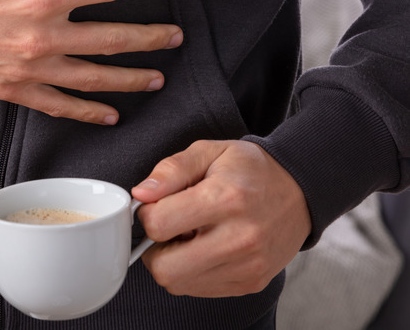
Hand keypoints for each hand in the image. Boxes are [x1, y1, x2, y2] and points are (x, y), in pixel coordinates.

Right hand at [0, 0, 181, 124]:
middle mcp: (42, 37)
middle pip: (111, 39)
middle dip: (149, 37)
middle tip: (176, 37)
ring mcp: (28, 69)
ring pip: (92, 78)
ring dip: (129, 78)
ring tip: (157, 78)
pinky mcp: (11, 89)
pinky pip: (58, 105)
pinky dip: (86, 113)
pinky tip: (110, 115)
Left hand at [131, 140, 311, 296]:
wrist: (300, 191)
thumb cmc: (250, 170)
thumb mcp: (209, 151)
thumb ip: (171, 170)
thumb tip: (141, 193)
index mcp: (225, 199)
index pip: (158, 224)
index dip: (147, 214)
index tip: (157, 206)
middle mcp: (239, 238)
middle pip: (165, 268)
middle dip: (154, 248)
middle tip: (167, 229)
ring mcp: (248, 265)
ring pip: (178, 284)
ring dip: (172, 262)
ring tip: (189, 237)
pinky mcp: (251, 282)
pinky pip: (199, 290)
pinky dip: (191, 273)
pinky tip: (204, 249)